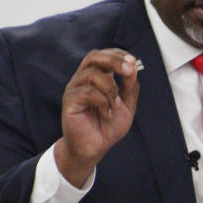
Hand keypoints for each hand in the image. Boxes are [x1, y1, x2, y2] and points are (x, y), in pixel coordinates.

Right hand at [53, 49, 139, 186]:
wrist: (95, 148)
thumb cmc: (107, 126)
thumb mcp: (127, 105)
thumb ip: (130, 87)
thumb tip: (133, 67)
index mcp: (96, 77)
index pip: (103, 55)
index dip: (118, 54)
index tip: (133, 62)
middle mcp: (83, 79)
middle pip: (93, 57)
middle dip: (114, 60)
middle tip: (128, 70)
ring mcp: (74, 89)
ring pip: (92, 74)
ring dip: (110, 87)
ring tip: (114, 104)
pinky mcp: (69, 102)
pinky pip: (87, 92)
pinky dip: (102, 101)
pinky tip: (106, 112)